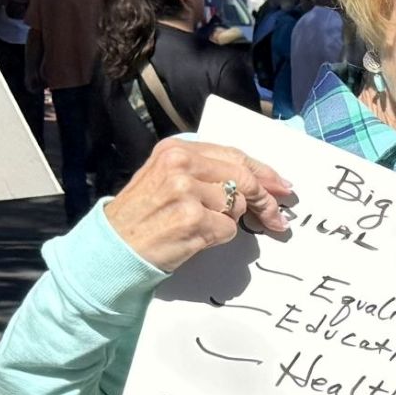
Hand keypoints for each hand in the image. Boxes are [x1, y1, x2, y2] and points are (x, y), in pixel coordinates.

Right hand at [105, 136, 295, 269]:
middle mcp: (181, 164)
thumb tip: (253, 181)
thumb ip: (203, 171)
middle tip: (277, 217)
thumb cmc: (143, 215)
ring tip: (201, 227)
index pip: (233, 154)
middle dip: (266, 199)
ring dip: (229, 221)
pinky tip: (195, 238)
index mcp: (176, 149)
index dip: (263, 170)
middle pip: (244, 177)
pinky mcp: (193, 219)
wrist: (114, 245)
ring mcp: (187, 191)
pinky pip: (228, 229)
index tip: (281, 185)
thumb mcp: (164, 177)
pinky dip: (218, 237)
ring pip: (236, 205)